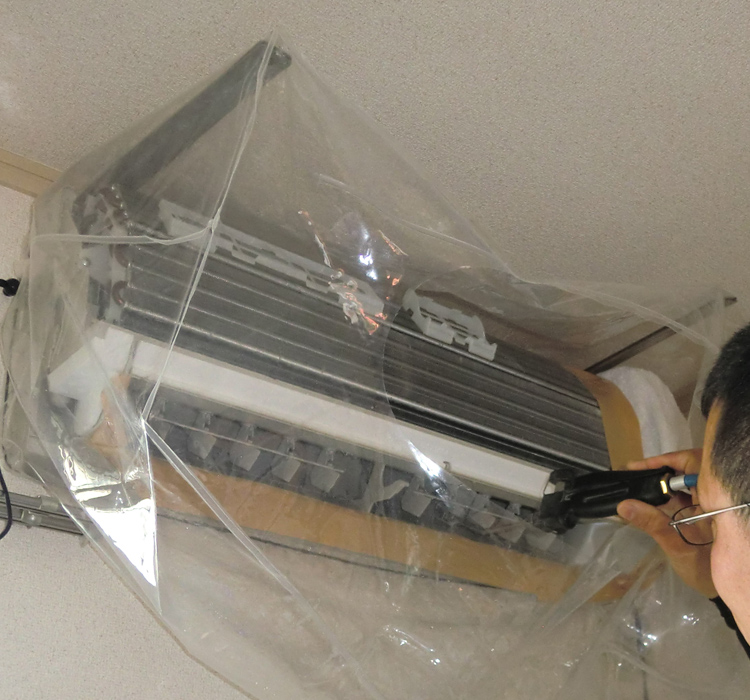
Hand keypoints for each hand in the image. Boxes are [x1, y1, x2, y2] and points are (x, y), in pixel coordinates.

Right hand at [616, 449, 716, 598]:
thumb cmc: (704, 570)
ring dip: (664, 482)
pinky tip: (652, 499)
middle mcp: (715, 497)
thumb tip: (623, 505)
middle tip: (633, 476)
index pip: (691, 463)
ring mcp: (712, 505)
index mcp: (714, 499)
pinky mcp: (707, 513)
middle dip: (660, 470)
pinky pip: (688, 495)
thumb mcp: (678, 547)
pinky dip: (670, 494)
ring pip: (687, 482)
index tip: (638, 467)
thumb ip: (653, 524)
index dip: (664, 461)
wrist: (722, 592)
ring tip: (638, 486)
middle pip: (687, 470)